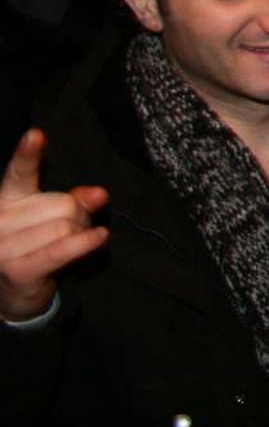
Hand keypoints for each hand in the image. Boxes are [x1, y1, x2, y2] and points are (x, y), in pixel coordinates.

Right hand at [0, 129, 109, 322]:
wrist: (15, 291)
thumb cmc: (36, 244)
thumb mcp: (53, 216)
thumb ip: (75, 200)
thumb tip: (99, 194)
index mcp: (7, 199)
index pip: (19, 173)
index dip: (28, 154)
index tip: (36, 134)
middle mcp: (0, 220)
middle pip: (64, 204)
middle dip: (79, 216)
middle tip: (71, 229)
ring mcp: (4, 247)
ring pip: (68, 226)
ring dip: (81, 234)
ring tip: (69, 244)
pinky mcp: (18, 270)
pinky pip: (63, 249)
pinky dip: (86, 243)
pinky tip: (100, 237)